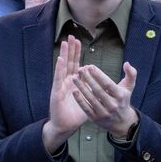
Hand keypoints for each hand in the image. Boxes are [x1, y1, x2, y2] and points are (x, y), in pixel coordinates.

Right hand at [43, 35, 87, 150]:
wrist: (65, 126)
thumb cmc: (76, 114)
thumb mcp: (89, 100)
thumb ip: (95, 90)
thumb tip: (104, 84)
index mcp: (73, 82)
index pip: (76, 64)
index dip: (77, 53)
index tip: (79, 40)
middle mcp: (66, 82)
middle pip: (69, 62)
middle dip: (71, 49)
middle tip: (72, 35)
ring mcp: (60, 86)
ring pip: (63, 67)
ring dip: (64, 55)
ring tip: (66, 43)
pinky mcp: (56, 92)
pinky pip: (58, 78)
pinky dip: (59, 68)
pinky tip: (60, 59)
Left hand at [73, 62, 137, 139]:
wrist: (122, 122)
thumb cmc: (123, 100)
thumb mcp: (129, 87)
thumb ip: (131, 74)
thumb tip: (126, 63)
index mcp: (120, 96)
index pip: (108, 84)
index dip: (98, 75)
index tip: (90, 66)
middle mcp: (112, 105)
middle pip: (98, 90)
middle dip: (88, 79)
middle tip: (80, 69)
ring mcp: (104, 113)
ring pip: (91, 99)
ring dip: (81, 87)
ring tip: (74, 78)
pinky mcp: (95, 119)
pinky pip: (86, 108)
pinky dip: (79, 100)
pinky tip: (74, 91)